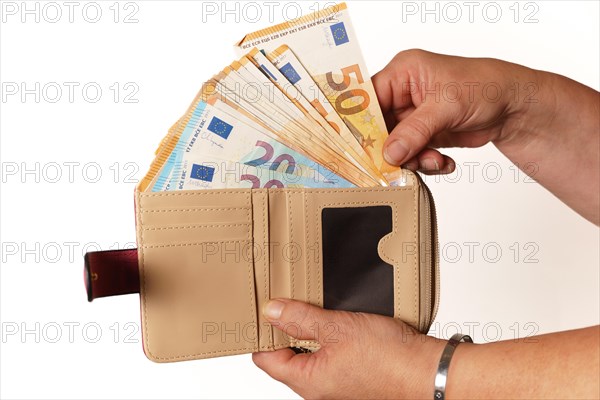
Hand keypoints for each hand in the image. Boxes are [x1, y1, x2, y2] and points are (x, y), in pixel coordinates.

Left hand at [252, 299, 444, 398]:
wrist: (428, 371)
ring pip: (310, 356)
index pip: (266, 359)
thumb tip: (272, 312)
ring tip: (314, 309)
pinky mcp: (353, 377)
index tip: (264, 312)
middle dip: (286, 330)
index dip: (262, 333)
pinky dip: (329, 339)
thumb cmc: (389, 358)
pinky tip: (338, 322)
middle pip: (287, 357)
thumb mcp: (338, 327)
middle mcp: (319, 389)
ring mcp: (336, 384)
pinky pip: (330, 357)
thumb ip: (301, 319)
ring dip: (310, 332)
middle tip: (289, 303)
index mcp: (308, 381)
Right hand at [373, 49, 539, 172]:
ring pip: (394, 145)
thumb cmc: (486, 87)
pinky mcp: (423, 134)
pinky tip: (441, 161)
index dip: (362, 124)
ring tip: (433, 160)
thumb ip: (414, 131)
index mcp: (403, 73)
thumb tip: (389, 153)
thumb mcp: (447, 106)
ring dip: (411, 159)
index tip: (363, 147)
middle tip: (399, 163)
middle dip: (390, 148)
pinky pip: (411, 154)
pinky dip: (424, 162)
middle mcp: (403, 93)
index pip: (367, 99)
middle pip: (378, 127)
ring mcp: (412, 116)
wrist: (514, 107)